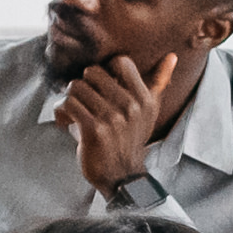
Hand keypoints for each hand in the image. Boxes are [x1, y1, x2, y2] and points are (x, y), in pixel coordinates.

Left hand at [53, 51, 190, 191]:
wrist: (122, 176)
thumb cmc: (132, 139)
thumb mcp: (149, 111)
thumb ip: (159, 82)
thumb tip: (172, 56)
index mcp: (145, 98)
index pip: (120, 62)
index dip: (105, 71)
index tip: (100, 87)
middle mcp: (131, 106)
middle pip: (92, 72)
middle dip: (83, 85)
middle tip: (83, 100)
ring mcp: (113, 118)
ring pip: (76, 86)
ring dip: (69, 99)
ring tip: (73, 112)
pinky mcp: (94, 130)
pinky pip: (68, 104)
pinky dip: (60, 111)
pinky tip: (65, 121)